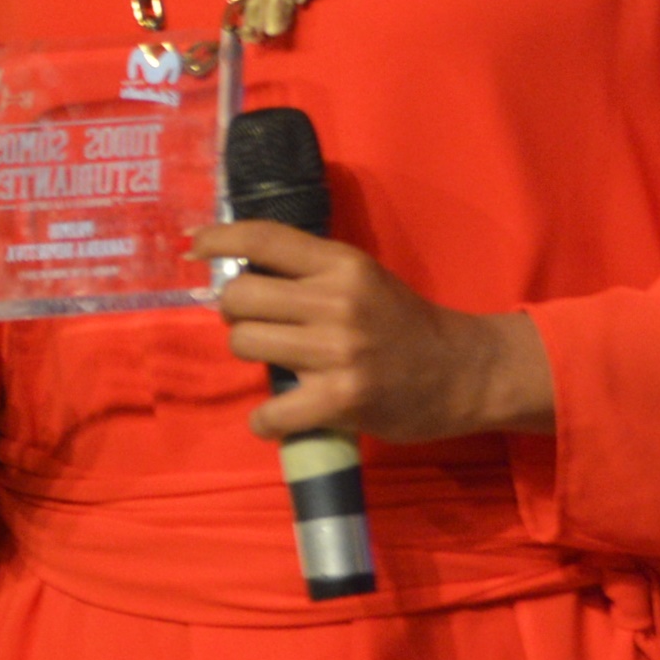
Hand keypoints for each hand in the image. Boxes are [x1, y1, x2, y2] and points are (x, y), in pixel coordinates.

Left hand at [195, 219, 554, 444]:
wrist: (465, 373)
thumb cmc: (407, 326)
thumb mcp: (365, 280)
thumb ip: (312, 272)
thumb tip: (240, 270)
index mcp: (343, 265)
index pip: (263, 239)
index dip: (218, 239)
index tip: (194, 248)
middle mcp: (337, 302)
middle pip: (241, 296)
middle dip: (237, 313)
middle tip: (259, 326)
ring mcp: (339, 352)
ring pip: (246, 345)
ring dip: (252, 357)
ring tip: (279, 365)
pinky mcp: (343, 400)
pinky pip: (271, 412)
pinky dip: (265, 420)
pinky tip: (277, 418)